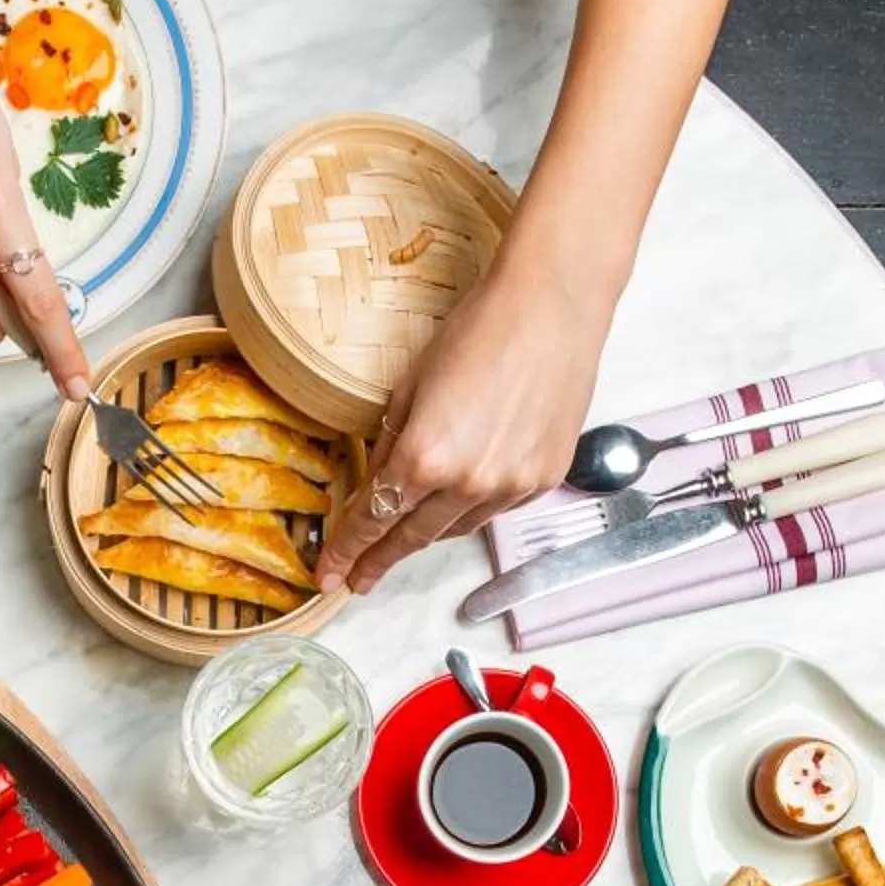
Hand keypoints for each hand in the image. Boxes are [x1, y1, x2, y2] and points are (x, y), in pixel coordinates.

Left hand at [313, 248, 615, 595]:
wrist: (554, 306)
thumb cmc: (481, 329)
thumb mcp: (411, 385)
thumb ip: (389, 444)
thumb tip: (374, 482)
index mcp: (425, 457)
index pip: (373, 519)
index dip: (347, 551)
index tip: (330, 575)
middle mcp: (468, 483)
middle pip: (412, 537)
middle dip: (379, 560)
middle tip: (357, 579)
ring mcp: (510, 486)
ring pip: (455, 528)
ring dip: (426, 533)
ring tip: (405, 536)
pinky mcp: (543, 481)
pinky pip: (495, 510)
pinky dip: (471, 508)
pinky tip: (460, 497)